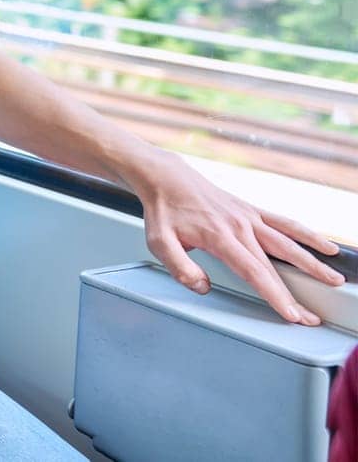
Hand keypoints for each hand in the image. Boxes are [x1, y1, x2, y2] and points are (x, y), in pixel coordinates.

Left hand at [130, 148, 344, 323]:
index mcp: (219, 236)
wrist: (167, 178)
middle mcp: (240, 226)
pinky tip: (325, 245)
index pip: (254, 272)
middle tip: (313, 317)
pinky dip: (307, 234)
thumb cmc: (164, 211)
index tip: (291, 314)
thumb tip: (203, 286)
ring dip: (313, 262)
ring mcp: (249, 217)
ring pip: (288, 242)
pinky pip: (285, 223)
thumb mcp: (159, 242)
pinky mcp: (252, 211)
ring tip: (335, 279)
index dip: (275, 295)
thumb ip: (179, 268)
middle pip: (274, 265)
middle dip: (296, 295)